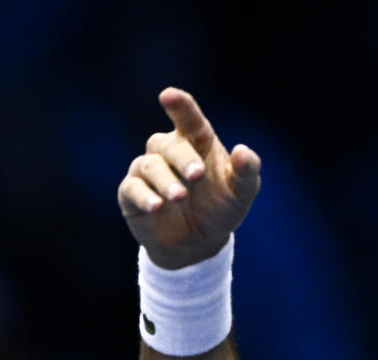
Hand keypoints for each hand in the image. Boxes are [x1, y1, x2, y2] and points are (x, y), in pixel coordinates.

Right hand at [118, 88, 260, 268]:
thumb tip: (243, 151)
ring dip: (165, 180)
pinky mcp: (131, 193)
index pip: (188, 118)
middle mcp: (170, 151)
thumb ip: (246, 172)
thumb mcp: (241, 193)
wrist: (199, 244)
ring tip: (179, 197)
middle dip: (183, 158)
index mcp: (198, 142)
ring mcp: (148, 170)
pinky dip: (144, 196)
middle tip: (197, 175)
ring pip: (149, 165)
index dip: (179, 105)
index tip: (168, 96)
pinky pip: (132, 188)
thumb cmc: (221, 208)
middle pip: (170, 144)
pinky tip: (156, 206)